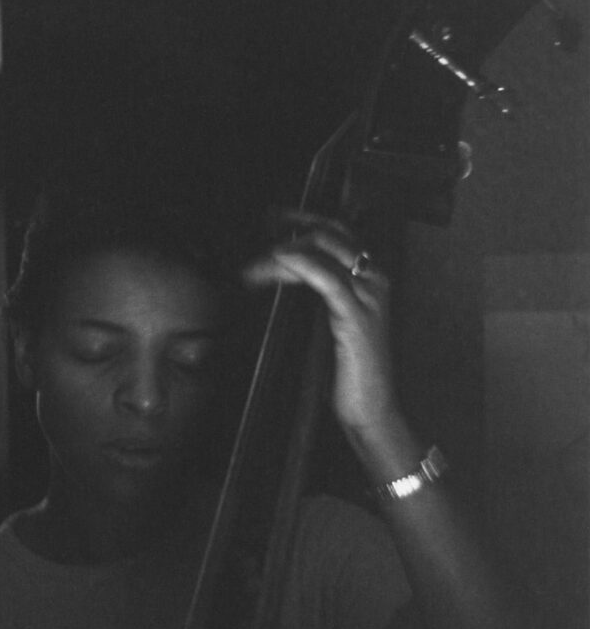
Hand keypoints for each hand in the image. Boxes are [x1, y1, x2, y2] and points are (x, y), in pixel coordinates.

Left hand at [244, 212, 399, 434]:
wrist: (373, 409)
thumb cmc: (351, 373)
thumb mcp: (332, 326)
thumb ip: (319, 299)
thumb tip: (283, 278)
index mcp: (371, 278)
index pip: (336, 232)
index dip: (301, 219)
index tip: (270, 219)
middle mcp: (375, 278)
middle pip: (327, 233)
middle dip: (285, 231)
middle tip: (253, 241)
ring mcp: (368, 295)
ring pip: (322, 250)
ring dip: (279, 253)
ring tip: (252, 267)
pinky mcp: (357, 315)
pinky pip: (325, 277)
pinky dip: (297, 265)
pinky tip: (276, 263)